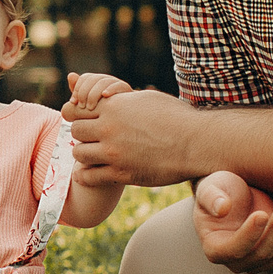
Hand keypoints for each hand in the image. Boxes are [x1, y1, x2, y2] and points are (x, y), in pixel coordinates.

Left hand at [62, 72, 131, 117]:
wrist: (123, 116)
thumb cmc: (101, 110)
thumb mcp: (86, 103)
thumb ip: (78, 91)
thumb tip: (70, 75)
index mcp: (96, 81)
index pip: (85, 78)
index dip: (77, 89)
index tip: (73, 102)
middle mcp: (106, 80)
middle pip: (93, 79)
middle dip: (84, 92)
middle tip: (81, 106)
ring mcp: (116, 83)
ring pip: (103, 82)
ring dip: (94, 94)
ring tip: (90, 107)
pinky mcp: (126, 90)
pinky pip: (118, 85)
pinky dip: (111, 89)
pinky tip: (104, 96)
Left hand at [65, 87, 201, 187]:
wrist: (196, 143)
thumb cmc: (176, 117)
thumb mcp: (146, 99)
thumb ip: (122, 100)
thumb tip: (108, 96)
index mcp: (114, 106)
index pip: (77, 108)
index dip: (80, 114)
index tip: (89, 119)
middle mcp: (110, 128)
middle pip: (76, 131)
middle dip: (84, 134)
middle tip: (96, 138)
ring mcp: (114, 153)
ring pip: (79, 153)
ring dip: (86, 154)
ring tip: (99, 154)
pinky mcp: (121, 174)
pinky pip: (89, 176)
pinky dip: (88, 174)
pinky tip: (98, 171)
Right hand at [192, 170, 272, 273]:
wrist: (237, 194)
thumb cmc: (221, 191)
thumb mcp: (210, 188)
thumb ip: (211, 197)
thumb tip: (221, 208)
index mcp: (216, 248)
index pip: (234, 250)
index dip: (249, 235)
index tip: (261, 214)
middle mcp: (237, 261)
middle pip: (262, 255)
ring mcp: (260, 262)